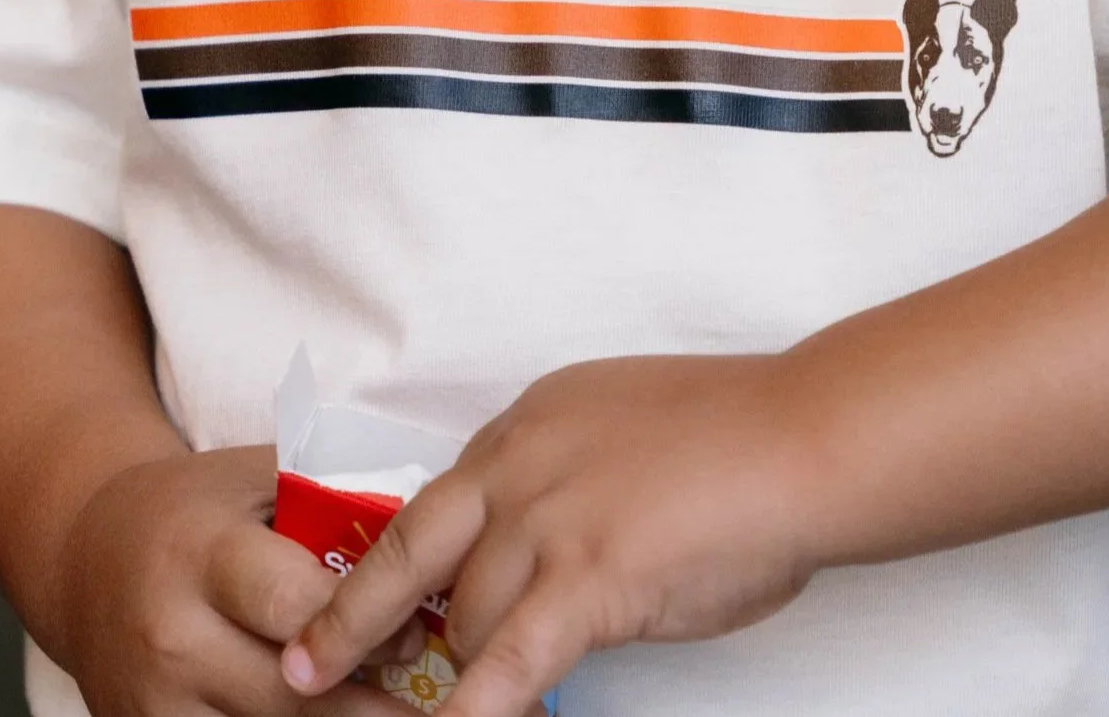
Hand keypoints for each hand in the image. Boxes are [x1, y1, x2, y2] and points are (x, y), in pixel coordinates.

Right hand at [56, 445, 416, 716]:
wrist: (85, 560)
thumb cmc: (192, 510)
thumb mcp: (251, 479)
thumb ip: (327, 502)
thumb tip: (425, 539)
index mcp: (203, 554)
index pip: (294, 603)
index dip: (365, 624)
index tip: (416, 632)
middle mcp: (172, 637)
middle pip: (287, 692)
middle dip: (365, 703)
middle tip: (426, 702)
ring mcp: (154, 702)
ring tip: (392, 716)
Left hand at [279, 355, 819, 716]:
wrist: (804, 438)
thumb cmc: (742, 437)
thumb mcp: (625, 427)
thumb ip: (570, 476)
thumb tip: (546, 540)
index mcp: (531, 421)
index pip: (443, 498)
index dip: (405, 562)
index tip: (367, 599)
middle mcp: (522, 461)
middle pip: (412, 549)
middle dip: (354, 616)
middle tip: (304, 666)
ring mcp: (550, 518)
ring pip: (464, 616)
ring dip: (449, 673)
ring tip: (419, 714)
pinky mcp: (587, 577)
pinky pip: (510, 663)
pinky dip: (472, 710)